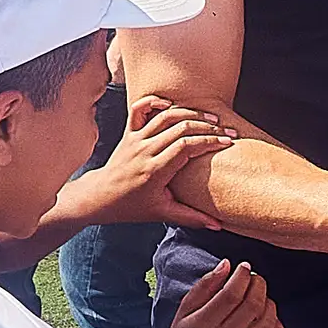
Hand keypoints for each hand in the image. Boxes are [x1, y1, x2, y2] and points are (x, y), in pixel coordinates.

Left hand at [66, 95, 235, 231]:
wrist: (100, 197)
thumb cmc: (132, 207)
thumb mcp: (162, 213)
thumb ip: (191, 217)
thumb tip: (217, 225)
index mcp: (155, 170)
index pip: (186, 146)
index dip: (209, 142)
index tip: (228, 143)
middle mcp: (145, 151)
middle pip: (180, 128)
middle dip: (207, 127)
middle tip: (227, 131)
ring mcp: (135, 139)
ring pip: (165, 116)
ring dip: (190, 113)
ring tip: (210, 118)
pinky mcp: (128, 133)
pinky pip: (138, 109)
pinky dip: (154, 101)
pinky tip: (171, 104)